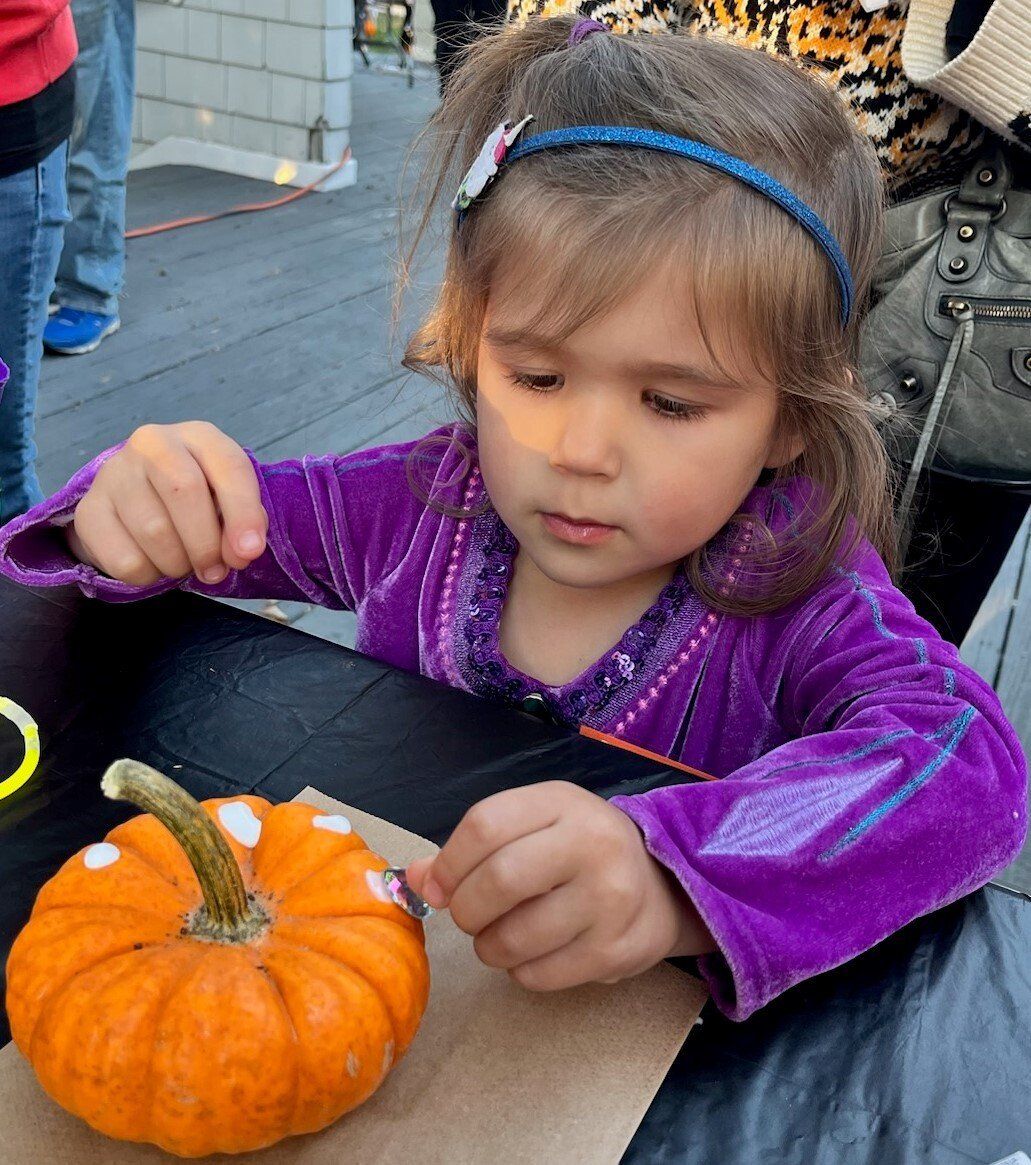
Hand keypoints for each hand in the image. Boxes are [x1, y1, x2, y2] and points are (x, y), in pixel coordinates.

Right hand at [67, 422, 267, 586]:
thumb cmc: (198, 501)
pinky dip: (148, 575)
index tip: (249, 553)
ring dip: (178, 563)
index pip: (229, 467)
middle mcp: (152, 443)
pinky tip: (153, 564)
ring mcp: (114, 474)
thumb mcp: (228, 500)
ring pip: (154, 531)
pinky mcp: (88, 510)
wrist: (139, 501)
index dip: (244, 514)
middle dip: (207, 544)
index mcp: (198, 436)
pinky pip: (124, 559)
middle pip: (185, 492)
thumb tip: (244, 551)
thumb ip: (245, 521)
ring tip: (183, 563)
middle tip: (214, 570)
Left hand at [405, 781, 714, 990]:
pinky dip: (518, 970)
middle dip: (466, 909)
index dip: (448, 863)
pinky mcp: (616, 950)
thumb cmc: (578, 849)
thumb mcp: (532, 826)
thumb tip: (414, 879)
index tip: (436, 887)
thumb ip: (472, 847)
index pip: (485, 825)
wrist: (661, 884)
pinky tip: (530, 953)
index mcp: (562, 802)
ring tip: (496, 936)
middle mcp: (592, 844)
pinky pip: (538, 974)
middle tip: (467, 916)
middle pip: (499, 881)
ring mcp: (609, 899)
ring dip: (488, 946)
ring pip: (514, 936)